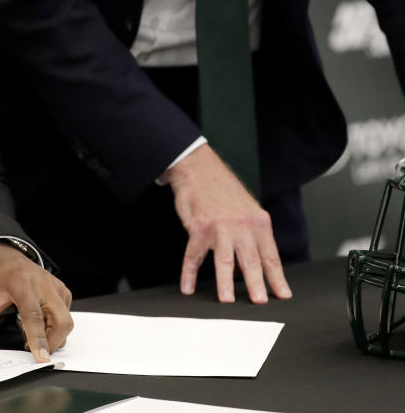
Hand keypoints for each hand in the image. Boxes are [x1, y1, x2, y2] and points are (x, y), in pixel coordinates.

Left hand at [0, 242, 72, 361]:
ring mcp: (53, 285)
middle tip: (32, 350)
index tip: (41, 357)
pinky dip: (55, 325)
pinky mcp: (59, 289)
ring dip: (53, 334)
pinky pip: (65, 313)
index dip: (38, 338)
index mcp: (20, 282)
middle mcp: (41, 282)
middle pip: (61, 320)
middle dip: (52, 342)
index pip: (33, 315)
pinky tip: (38, 324)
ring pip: (66, 319)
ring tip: (30, 334)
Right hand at [162, 143, 291, 303]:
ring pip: (224, 259)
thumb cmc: (222, 190)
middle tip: (259, 302)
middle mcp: (241, 225)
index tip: (283, 294)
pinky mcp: (198, 227)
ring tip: (226, 300)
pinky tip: (187, 287)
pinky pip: (193, 255)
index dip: (276, 277)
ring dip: (225, 282)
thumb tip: (258, 260)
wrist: (199, 169)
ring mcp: (219, 226)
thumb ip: (253, 233)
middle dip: (256, 283)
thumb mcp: (247, 208)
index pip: (270, 255)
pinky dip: (188, 273)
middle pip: (250, 260)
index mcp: (258, 222)